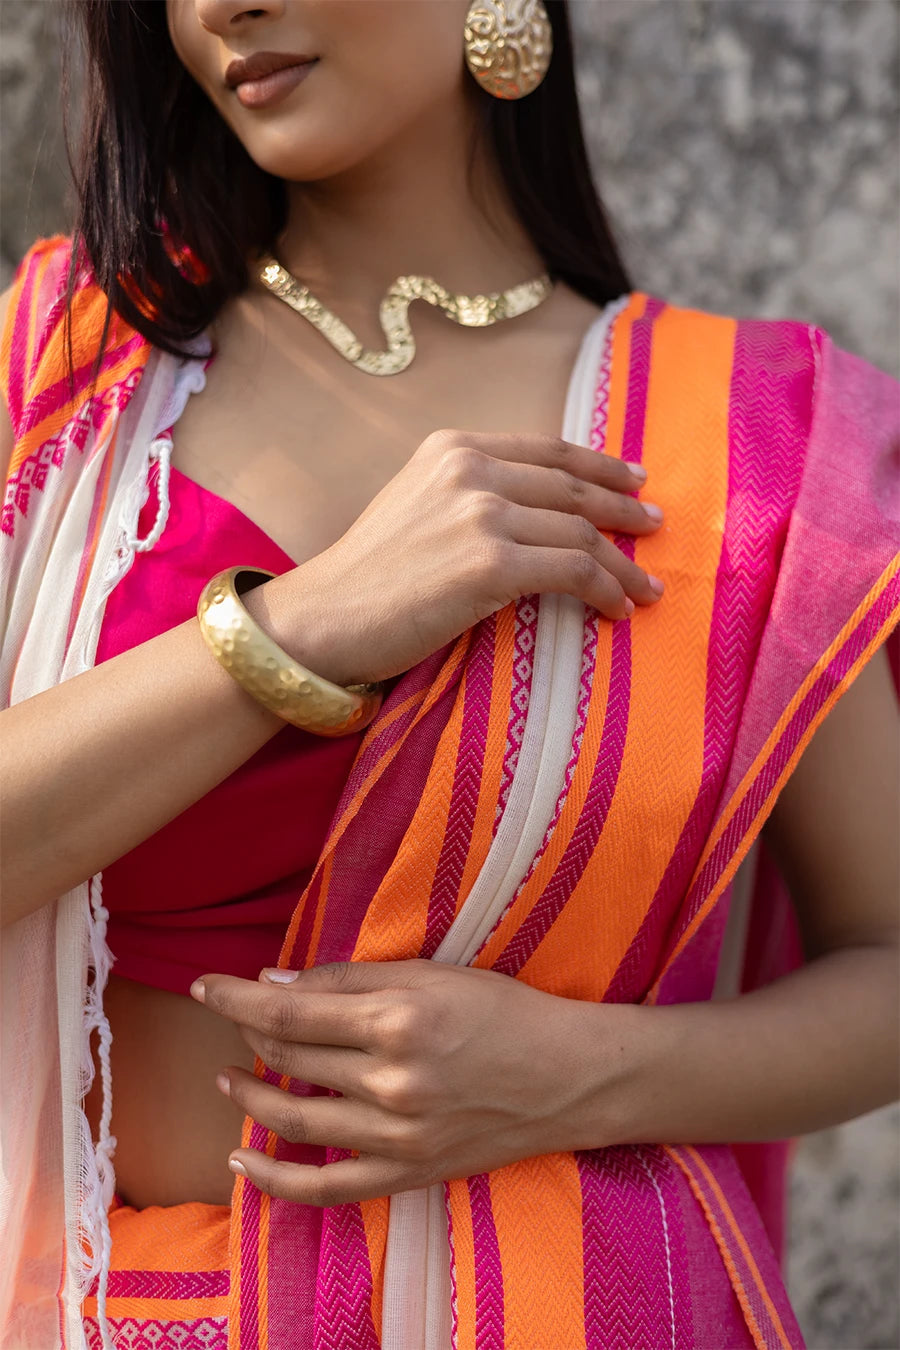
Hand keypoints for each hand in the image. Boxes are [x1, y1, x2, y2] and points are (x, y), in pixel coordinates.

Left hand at [190, 960, 623, 1205]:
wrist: (570, 1077)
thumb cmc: (505, 1010)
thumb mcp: (433, 974)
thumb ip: (351, 980)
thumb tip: (274, 984)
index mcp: (399, 1019)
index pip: (291, 1011)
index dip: (238, 999)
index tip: (205, 985)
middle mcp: (393, 1080)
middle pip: (289, 1059)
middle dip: (246, 1034)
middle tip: (229, 1017)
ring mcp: (398, 1135)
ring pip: (296, 1119)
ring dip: (250, 1097)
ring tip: (228, 1078)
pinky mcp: (407, 1172)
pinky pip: (325, 1187)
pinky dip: (275, 1180)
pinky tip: (241, 1162)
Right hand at [277, 429, 665, 685]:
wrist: (322, 618)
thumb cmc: (366, 577)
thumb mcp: (414, 505)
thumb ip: (467, 493)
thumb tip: (529, 511)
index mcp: (453, 448)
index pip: (547, 449)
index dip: (598, 462)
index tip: (632, 478)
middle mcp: (470, 469)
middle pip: (571, 486)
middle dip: (622, 507)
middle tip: (655, 526)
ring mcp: (480, 513)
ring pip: (580, 531)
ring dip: (622, 564)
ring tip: (647, 587)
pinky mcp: (489, 564)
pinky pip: (572, 572)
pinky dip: (604, 591)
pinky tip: (618, 610)